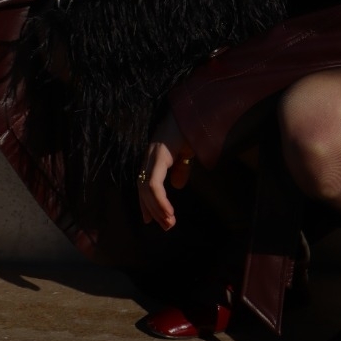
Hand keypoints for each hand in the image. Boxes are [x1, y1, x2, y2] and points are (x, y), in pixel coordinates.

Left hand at [138, 110, 193, 229]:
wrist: (197, 114)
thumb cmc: (192, 130)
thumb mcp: (187, 154)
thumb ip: (181, 168)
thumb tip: (177, 186)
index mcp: (155, 155)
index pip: (144, 182)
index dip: (145, 202)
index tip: (149, 220)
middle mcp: (150, 155)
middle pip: (142, 188)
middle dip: (152, 209)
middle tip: (165, 226)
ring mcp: (152, 155)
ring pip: (146, 189)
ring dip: (157, 209)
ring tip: (169, 223)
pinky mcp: (159, 156)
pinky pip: (154, 184)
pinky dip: (160, 200)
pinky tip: (168, 212)